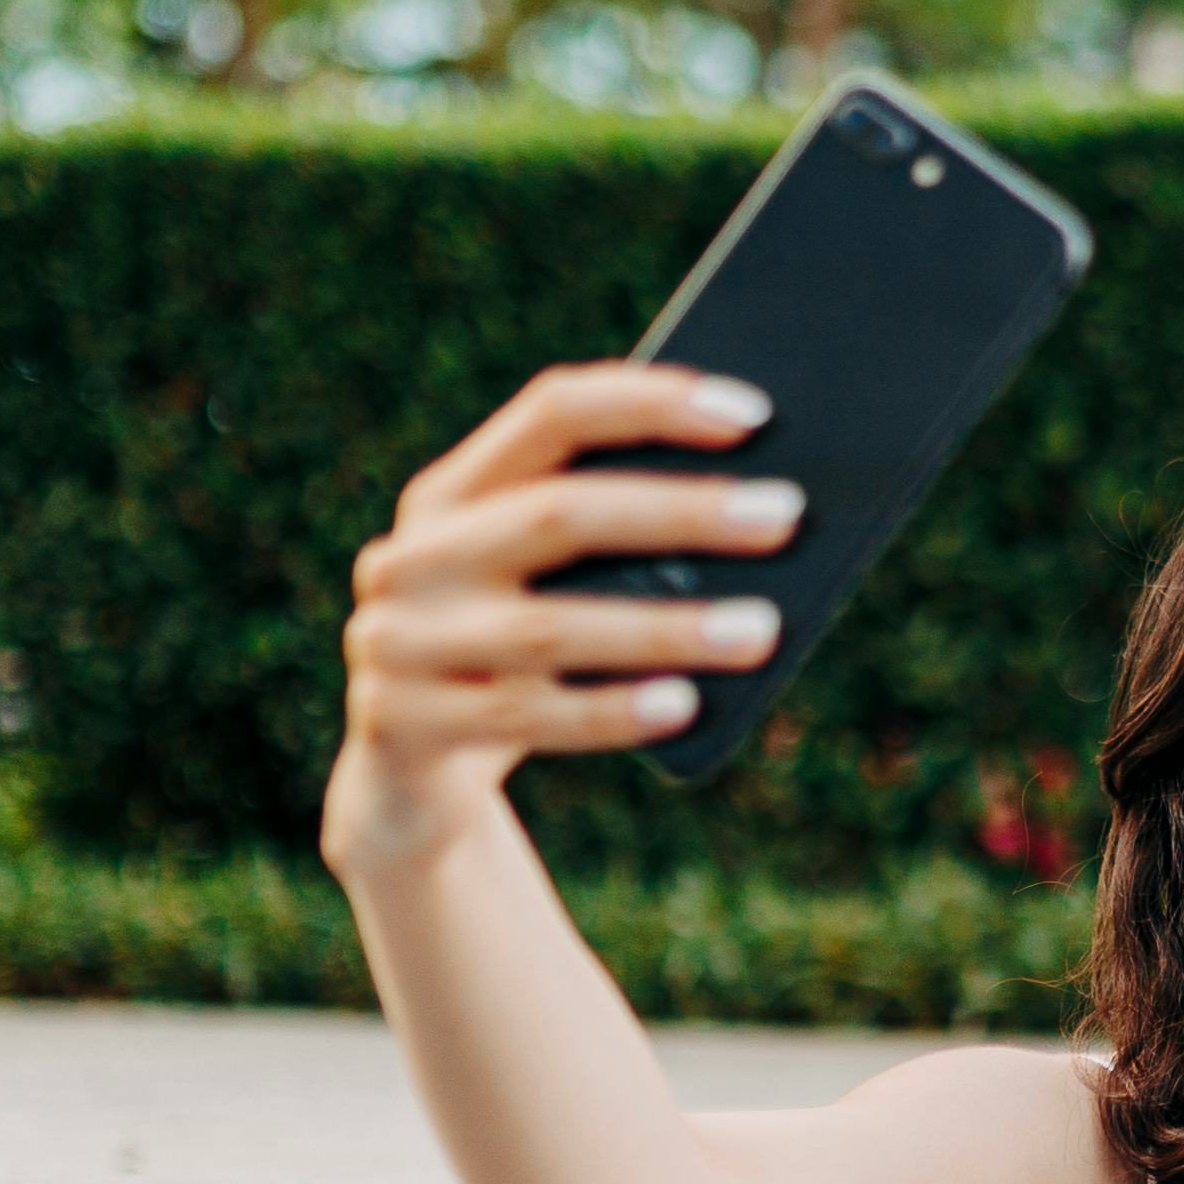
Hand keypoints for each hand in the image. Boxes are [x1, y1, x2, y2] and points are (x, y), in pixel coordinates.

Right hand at [324, 363, 797, 876]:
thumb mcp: (545, 591)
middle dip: (680, 511)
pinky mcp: (405, 727)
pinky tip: (685, 704)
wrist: (411, 780)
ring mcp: (398, 642)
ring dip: (666, 626)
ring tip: (761, 628)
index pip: (553, 413)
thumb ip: (615, 550)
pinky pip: (528, 717)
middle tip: (785, 515)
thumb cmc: (518, 663)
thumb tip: (761, 517)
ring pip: (548, 628)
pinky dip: (613, 711)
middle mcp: (411, 556)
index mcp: (450, 493)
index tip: (755, 415)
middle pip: (557, 514)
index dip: (652, 404)